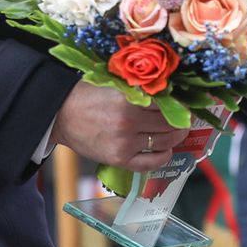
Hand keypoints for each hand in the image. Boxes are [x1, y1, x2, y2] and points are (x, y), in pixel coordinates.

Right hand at [51, 81, 188, 171]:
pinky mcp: (119, 159)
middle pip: (170, 122)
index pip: (168, 102)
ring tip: (177, 131)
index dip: (180, 102)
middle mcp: (128, 121)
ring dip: (177, 137)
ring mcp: (124, 143)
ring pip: (165, 141)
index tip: (184, 102)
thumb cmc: (89, 96)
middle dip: (181, 120)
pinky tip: (166, 150)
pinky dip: (164, 156)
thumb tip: (172, 91)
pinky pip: (151, 162)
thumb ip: (141, 88)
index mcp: (129, 98)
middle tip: (185, 117)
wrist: (61, 115)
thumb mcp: (116, 84)